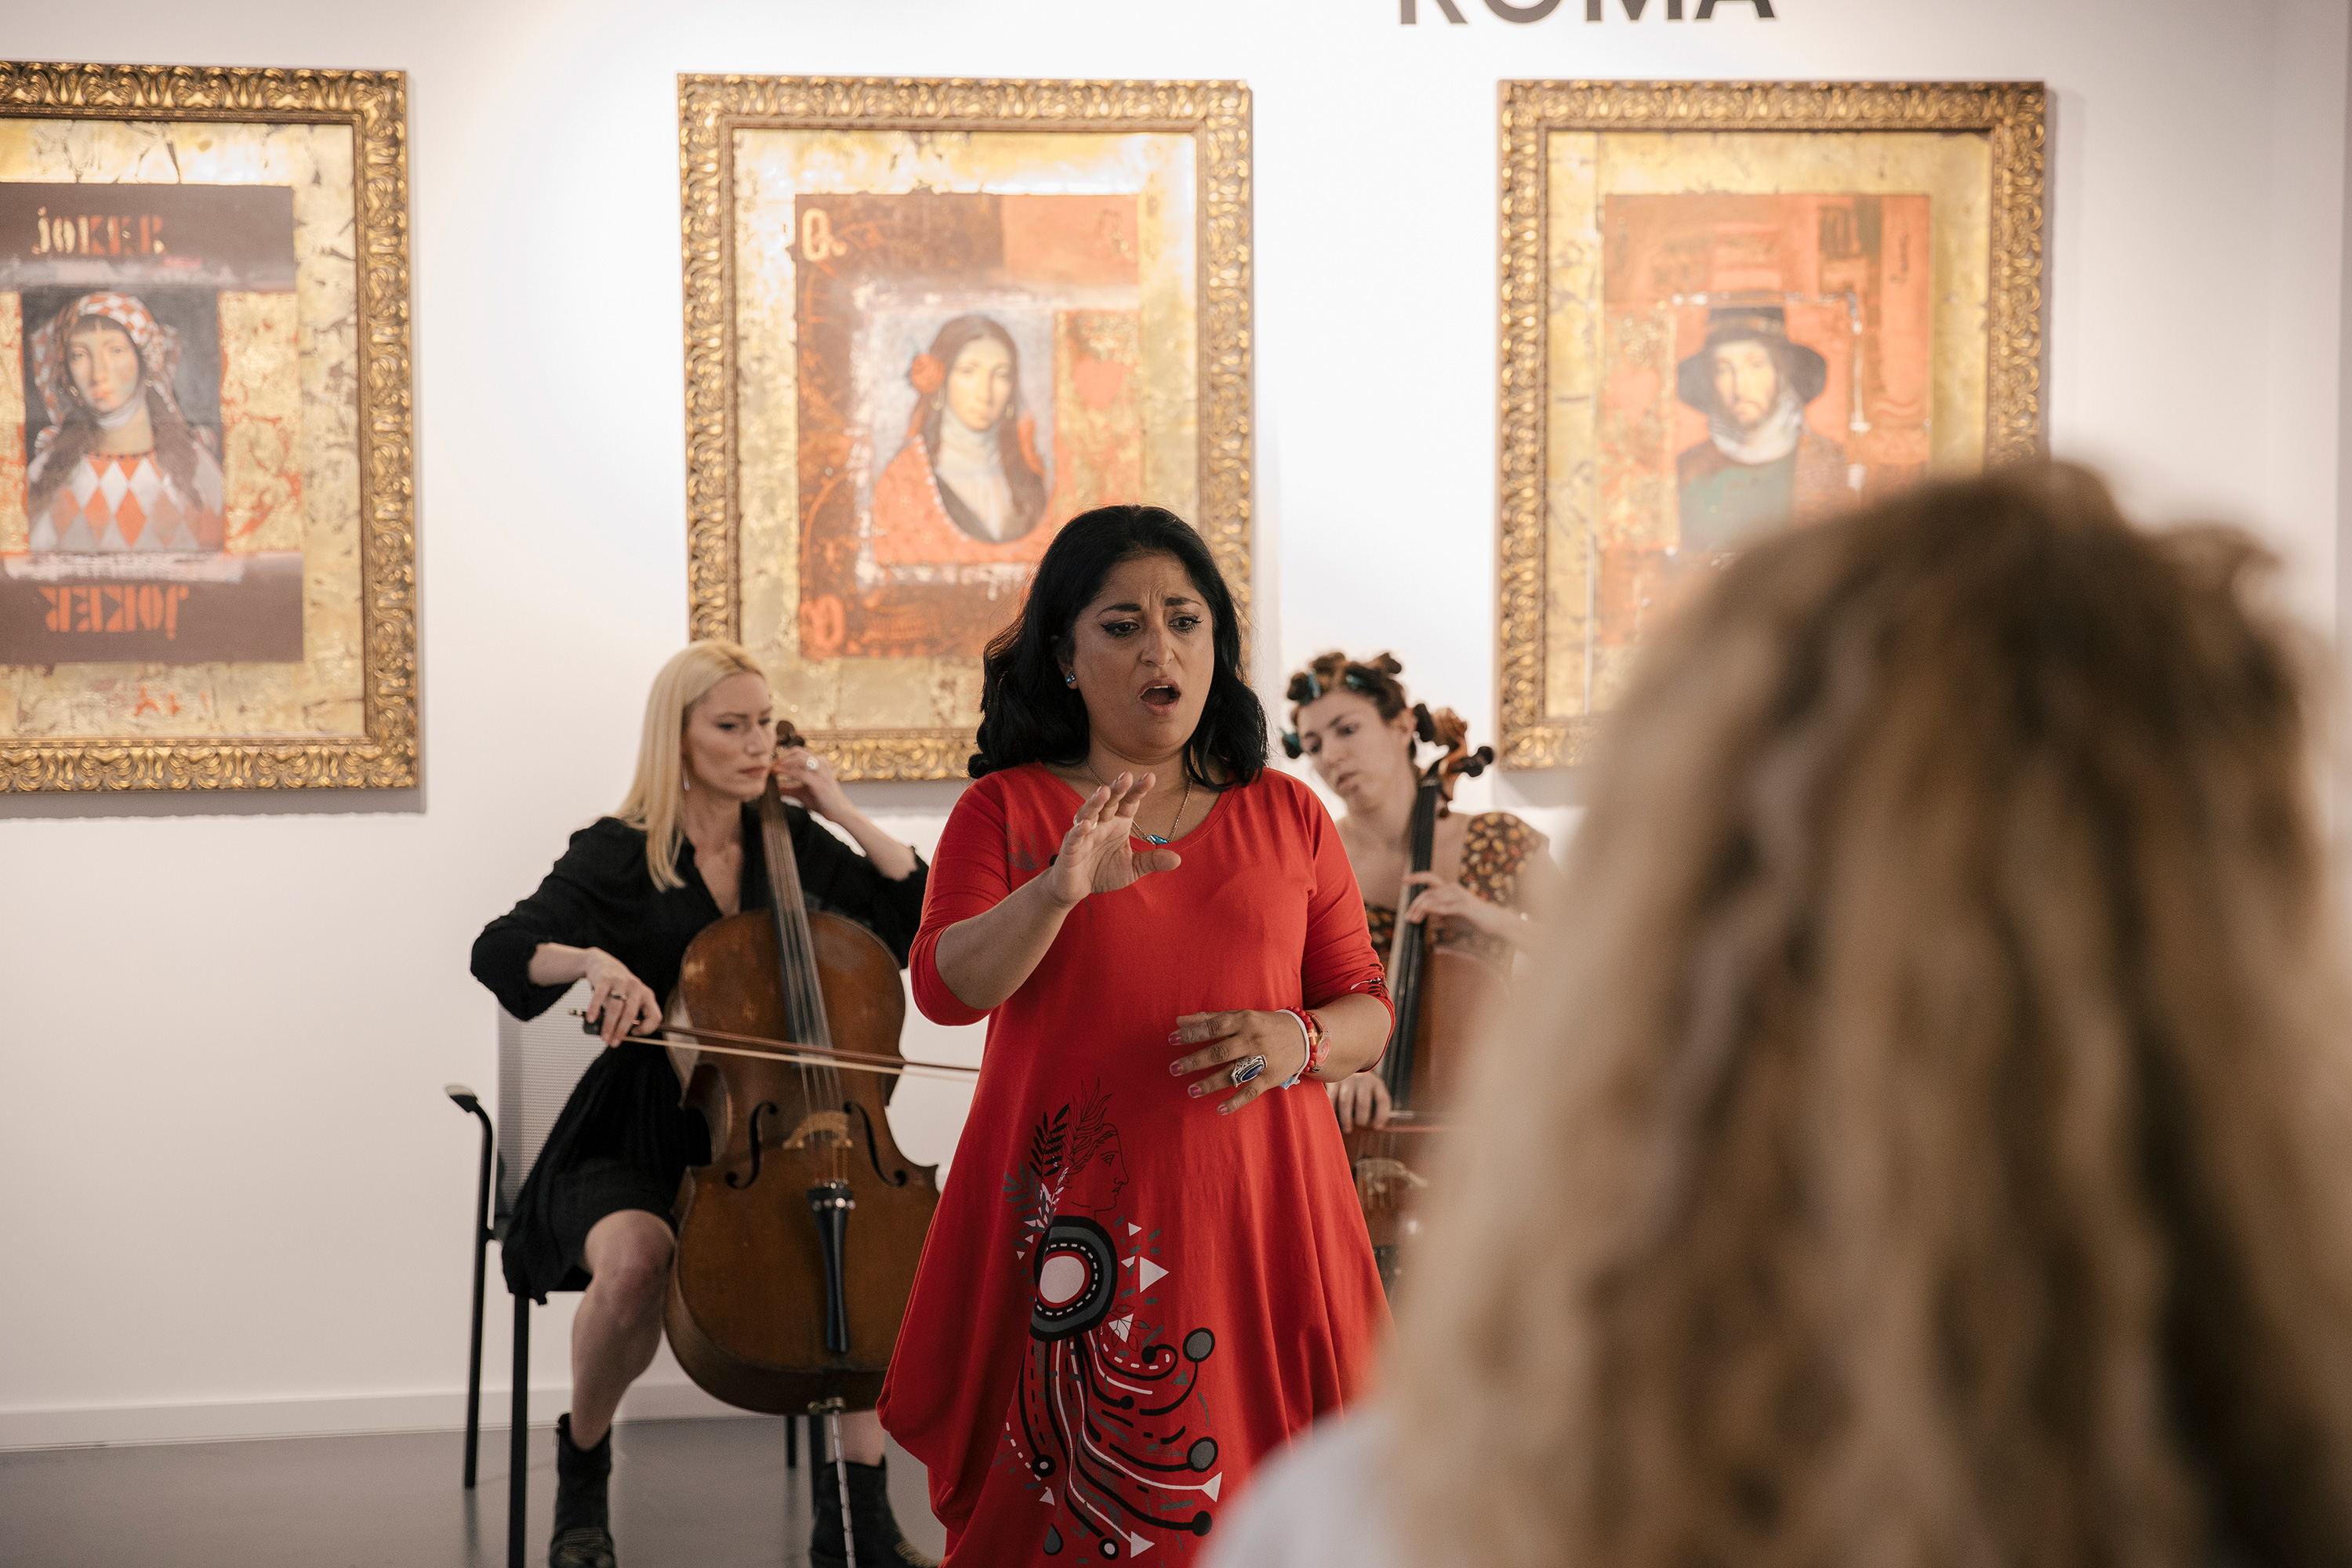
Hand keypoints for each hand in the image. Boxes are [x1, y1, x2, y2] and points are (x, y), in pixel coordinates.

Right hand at [582, 949, 659, 1047]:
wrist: (602, 964)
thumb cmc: (617, 989)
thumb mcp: (628, 999)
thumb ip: (626, 1015)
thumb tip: (617, 1038)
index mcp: (646, 995)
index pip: (654, 1016)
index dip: (647, 1028)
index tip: (634, 1034)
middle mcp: (636, 988)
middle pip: (631, 1013)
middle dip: (621, 1031)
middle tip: (613, 1044)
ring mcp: (621, 982)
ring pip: (615, 1008)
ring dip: (609, 1025)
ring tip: (603, 1037)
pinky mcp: (605, 979)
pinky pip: (600, 996)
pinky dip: (595, 1009)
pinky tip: (591, 1019)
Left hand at [774, 745, 850, 820]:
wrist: (840, 812)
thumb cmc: (823, 802)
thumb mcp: (802, 793)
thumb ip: (788, 789)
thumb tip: (772, 788)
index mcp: (819, 762)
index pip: (798, 752)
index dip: (782, 757)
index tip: (771, 765)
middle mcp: (821, 763)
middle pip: (796, 752)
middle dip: (780, 759)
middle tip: (768, 767)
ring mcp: (821, 771)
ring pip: (797, 759)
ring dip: (781, 763)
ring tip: (771, 770)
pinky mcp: (819, 782)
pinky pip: (799, 772)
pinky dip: (785, 772)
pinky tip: (776, 775)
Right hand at [1041, 772, 1179, 907]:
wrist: (1077, 888)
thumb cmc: (1104, 872)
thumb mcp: (1132, 868)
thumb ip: (1152, 861)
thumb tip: (1177, 859)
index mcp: (1118, 823)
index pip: (1129, 803)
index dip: (1138, 790)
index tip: (1150, 777)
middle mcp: (1102, 823)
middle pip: (1109, 802)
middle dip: (1117, 789)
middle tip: (1126, 776)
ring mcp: (1084, 834)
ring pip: (1089, 813)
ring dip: (1096, 802)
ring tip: (1104, 792)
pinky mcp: (1070, 849)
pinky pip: (1074, 837)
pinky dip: (1079, 831)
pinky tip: (1085, 825)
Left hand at [1169, 1010, 1309, 1116]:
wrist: (1304, 1036)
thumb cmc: (1264, 1024)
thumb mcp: (1240, 1016)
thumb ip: (1210, 1018)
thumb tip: (1179, 1021)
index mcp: (1244, 1020)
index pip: (1214, 1027)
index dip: (1192, 1033)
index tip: (1171, 1039)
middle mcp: (1252, 1039)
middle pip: (1220, 1051)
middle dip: (1195, 1060)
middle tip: (1173, 1068)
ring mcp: (1263, 1059)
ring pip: (1233, 1073)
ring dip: (1210, 1083)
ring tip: (1190, 1090)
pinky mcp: (1271, 1077)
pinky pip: (1251, 1091)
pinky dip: (1236, 1101)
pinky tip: (1219, 1109)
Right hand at [1328, 1070, 1391, 1130]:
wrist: (1346, 1064)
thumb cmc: (1361, 1087)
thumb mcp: (1372, 1091)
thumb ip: (1375, 1106)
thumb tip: (1375, 1128)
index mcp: (1376, 1084)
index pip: (1382, 1100)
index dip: (1381, 1116)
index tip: (1377, 1127)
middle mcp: (1363, 1080)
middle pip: (1363, 1104)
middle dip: (1361, 1120)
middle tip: (1359, 1127)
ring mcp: (1348, 1080)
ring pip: (1346, 1102)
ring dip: (1346, 1119)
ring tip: (1347, 1130)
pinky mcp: (1334, 1082)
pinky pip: (1332, 1099)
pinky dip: (1333, 1111)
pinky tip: (1334, 1120)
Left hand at [1400, 873, 1514, 940]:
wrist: (1493, 922)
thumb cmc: (1473, 919)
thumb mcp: (1452, 919)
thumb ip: (1440, 918)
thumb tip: (1428, 922)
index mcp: (1449, 889)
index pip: (1430, 878)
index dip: (1416, 877)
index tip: (1403, 880)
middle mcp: (1453, 889)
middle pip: (1428, 893)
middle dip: (1415, 905)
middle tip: (1407, 917)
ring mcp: (1459, 896)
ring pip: (1434, 899)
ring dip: (1421, 909)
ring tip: (1413, 919)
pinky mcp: (1465, 906)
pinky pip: (1446, 907)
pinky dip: (1435, 909)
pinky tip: (1426, 911)